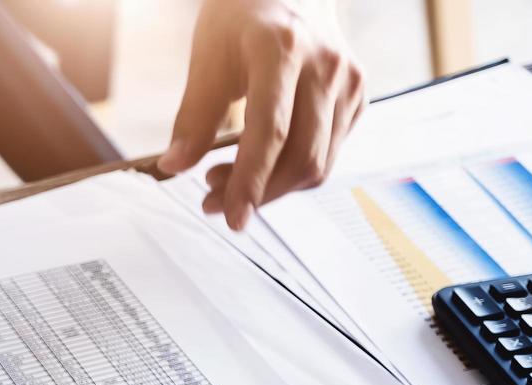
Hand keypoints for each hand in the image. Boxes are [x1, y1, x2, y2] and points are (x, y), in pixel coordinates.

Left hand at [156, 0, 364, 229]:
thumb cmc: (241, 15)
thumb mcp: (208, 55)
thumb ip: (193, 114)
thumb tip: (173, 167)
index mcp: (283, 48)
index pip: (270, 132)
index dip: (249, 182)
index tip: (229, 217)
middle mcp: (326, 65)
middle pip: (300, 157)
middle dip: (256, 192)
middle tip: (210, 198)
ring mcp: (349, 81)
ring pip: (318, 163)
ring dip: (272, 188)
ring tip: (225, 178)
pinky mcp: (358, 95)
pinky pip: (328, 153)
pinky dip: (291, 171)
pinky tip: (260, 161)